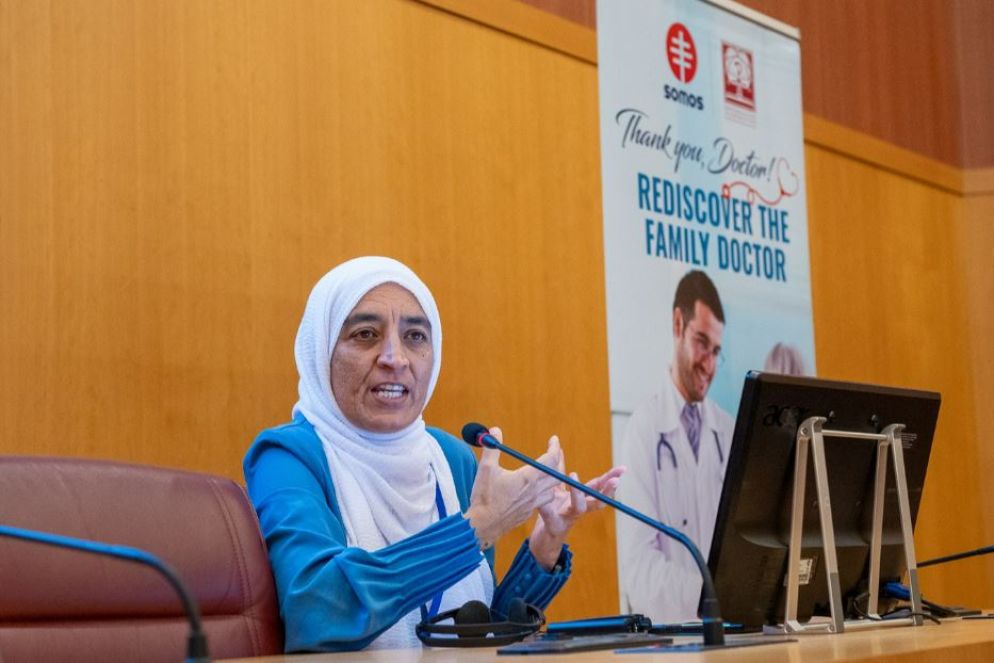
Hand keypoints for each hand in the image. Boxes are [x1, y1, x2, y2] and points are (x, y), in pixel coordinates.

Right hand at [465, 427, 562, 549]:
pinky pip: (543, 501)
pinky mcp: (528, 513)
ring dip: (551, 479)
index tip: (554, 440)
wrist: (482, 526)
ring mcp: (533, 504)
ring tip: (545, 472)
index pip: (550, 459)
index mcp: (527, 478)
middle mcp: (534, 491)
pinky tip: (533, 490)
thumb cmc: (484, 497)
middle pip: (556, 474)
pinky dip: (543, 492)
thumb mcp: (486, 468)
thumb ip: (492, 447)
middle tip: (550, 454)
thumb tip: (495, 430)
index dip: (554, 448)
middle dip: (555, 462)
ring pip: (552, 489)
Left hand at [528, 452, 625, 569]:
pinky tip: (543, 498)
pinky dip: (547, 507)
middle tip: (617, 479)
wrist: (543, 538)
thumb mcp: (557, 488)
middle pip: (598, 498)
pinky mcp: (555, 526)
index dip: (611, 477)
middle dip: (608, 488)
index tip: (622, 469)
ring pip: (579, 507)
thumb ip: (558, 469)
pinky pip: (551, 515)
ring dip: (578, 492)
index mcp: (581, 498)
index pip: (599, 486)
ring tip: (574, 475)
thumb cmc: (553, 511)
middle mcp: (579, 509)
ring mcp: (569, 518)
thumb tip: (558, 446)